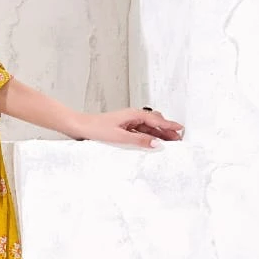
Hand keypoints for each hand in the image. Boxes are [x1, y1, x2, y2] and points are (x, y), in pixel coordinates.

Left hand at [70, 106, 184, 148]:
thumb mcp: (119, 136)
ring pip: (147, 128)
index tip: (181, 129)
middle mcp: (131, 117)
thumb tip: (157, 144)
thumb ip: (139, 141)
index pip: (156, 120)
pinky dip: (147, 137)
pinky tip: (150, 142)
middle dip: (166, 130)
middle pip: (153, 123)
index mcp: (133, 115)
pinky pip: (139, 132)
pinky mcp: (121, 128)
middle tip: (178, 139)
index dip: (169, 126)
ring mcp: (126, 122)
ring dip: (157, 134)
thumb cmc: (95, 128)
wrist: (78, 126)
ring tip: (168, 142)